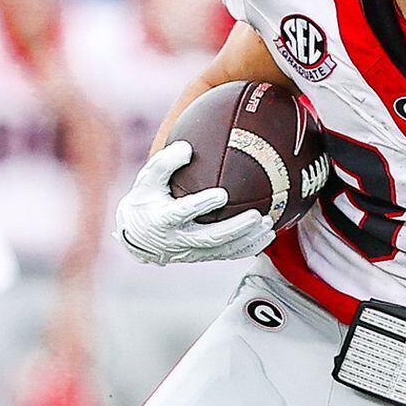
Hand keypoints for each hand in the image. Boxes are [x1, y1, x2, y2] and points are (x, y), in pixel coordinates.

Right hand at [115, 141, 274, 265]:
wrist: (138, 237)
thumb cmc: (146, 200)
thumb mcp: (147, 179)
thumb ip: (165, 162)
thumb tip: (187, 148)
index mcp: (163, 220)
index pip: (183, 213)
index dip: (202, 205)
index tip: (222, 194)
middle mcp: (178, 239)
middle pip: (210, 238)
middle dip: (235, 228)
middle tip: (256, 215)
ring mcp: (193, 252)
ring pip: (223, 250)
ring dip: (247, 239)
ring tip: (268, 224)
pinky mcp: (204, 256)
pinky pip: (229, 255)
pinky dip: (249, 247)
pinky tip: (267, 236)